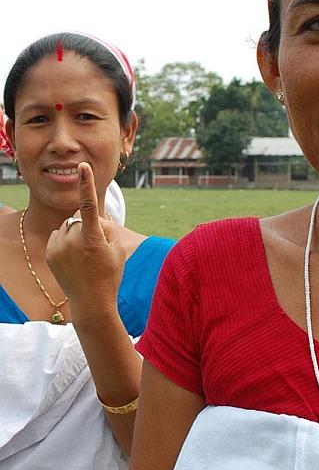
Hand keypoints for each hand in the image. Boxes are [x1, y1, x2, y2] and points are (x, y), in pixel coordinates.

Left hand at [47, 163, 125, 323]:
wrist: (91, 302)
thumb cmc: (110, 274)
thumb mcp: (117, 249)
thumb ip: (105, 227)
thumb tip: (92, 217)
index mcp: (93, 239)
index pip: (90, 205)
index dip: (87, 184)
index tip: (83, 166)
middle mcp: (72, 241)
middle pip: (81, 218)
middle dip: (88, 226)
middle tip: (97, 249)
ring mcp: (58, 247)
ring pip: (69, 227)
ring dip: (76, 234)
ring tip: (84, 256)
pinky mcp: (50, 253)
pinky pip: (59, 235)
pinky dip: (66, 241)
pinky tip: (74, 259)